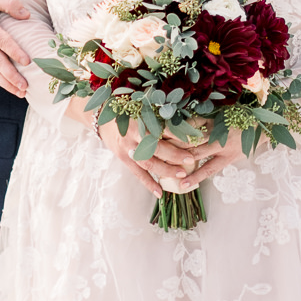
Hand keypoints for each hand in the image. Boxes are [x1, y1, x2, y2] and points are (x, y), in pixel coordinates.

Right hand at [87, 112, 237, 191]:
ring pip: (148, 162)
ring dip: (165, 171)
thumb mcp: (144, 107)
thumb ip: (162, 114)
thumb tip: (189, 119)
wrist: (103, 117)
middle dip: (175, 155)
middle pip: (157, 147)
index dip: (181, 134)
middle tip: (191, 160)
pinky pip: (137, 173)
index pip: (165, 127)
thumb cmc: (130, 111)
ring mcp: (128, 147)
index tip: (196, 138)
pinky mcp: (123, 158)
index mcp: (142, 118)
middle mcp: (135, 133)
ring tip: (181, 176)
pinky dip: (148, 184)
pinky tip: (160, 193)